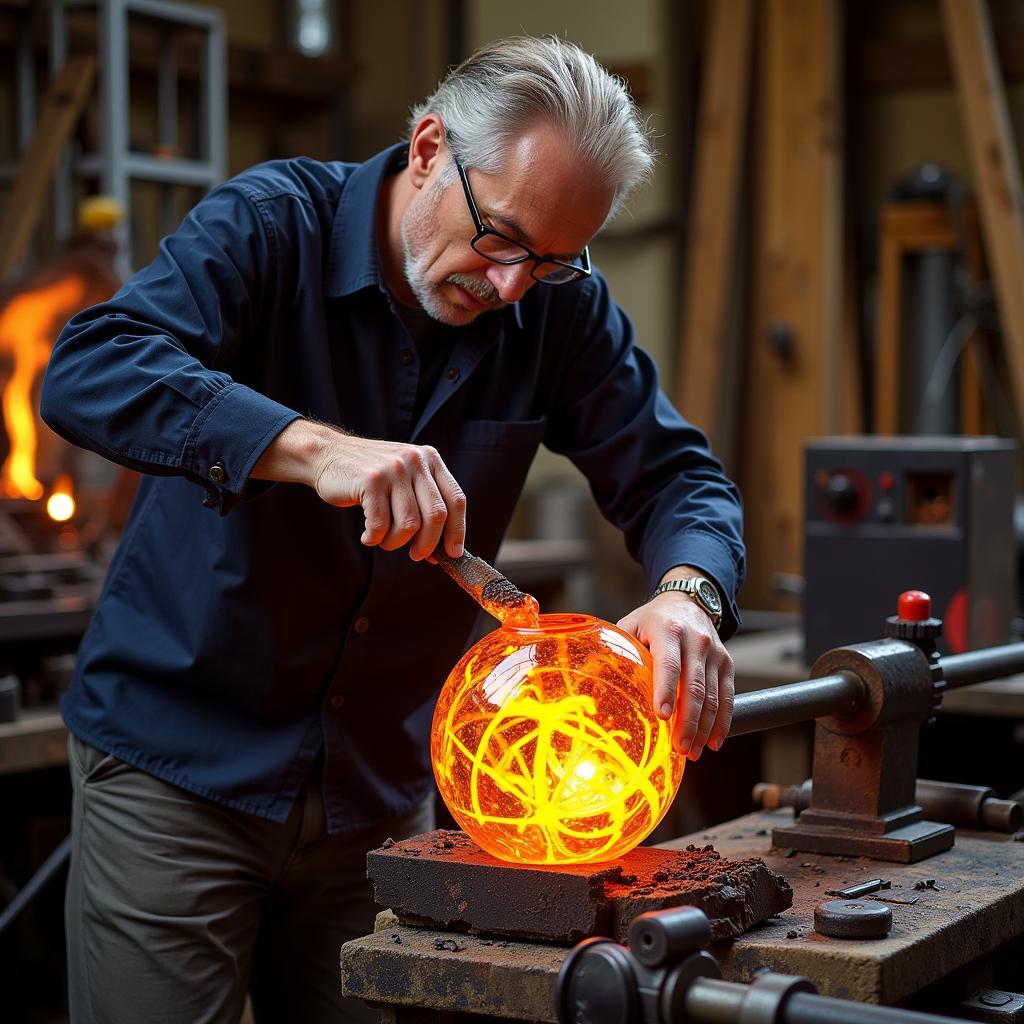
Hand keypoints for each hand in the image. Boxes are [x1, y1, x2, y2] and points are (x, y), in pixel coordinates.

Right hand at [253, 419, 465, 559]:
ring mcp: (393, 469)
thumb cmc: (369, 478)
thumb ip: (424, 505)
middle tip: (416, 555)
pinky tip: (367, 536)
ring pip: (409, 524)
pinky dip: (374, 538)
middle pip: (436, 515)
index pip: (456, 500)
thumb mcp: (404, 480)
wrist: (327, 455)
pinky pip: (380, 525)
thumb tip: (443, 550)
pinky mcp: (370, 480)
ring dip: (395, 542)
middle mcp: (416, 460)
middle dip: (427, 544)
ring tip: (383, 540)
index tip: (453, 553)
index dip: (457, 530)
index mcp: (430, 460)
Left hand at [617, 589, 733, 759]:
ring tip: (692, 752)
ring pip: (713, 696)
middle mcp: (696, 640)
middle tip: (679, 748)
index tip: (661, 715)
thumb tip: (588, 678)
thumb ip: (617, 651)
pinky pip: (728, 696)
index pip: (669, 664)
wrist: (687, 601)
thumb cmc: (652, 620)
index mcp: (668, 630)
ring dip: (704, 728)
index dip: (666, 690)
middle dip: (687, 721)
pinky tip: (714, 741)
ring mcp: (714, 652)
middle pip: (694, 687)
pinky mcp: (726, 663)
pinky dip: (722, 721)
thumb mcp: (631, 627)